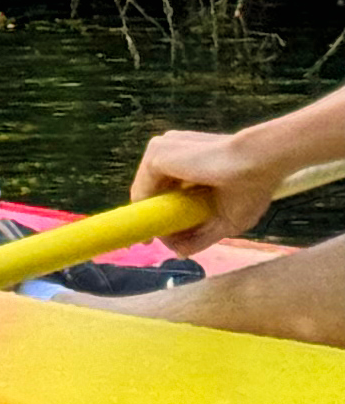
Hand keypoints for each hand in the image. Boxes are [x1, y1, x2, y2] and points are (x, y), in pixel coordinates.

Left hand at [132, 127, 273, 251]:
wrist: (261, 161)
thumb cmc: (252, 186)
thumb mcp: (227, 219)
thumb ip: (201, 237)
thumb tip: (179, 253)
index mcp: (188, 161)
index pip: (163, 190)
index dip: (162, 215)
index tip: (162, 237)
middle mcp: (172, 151)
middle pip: (153, 193)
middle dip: (161, 219)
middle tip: (169, 241)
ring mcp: (162, 150)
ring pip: (146, 194)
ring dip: (156, 218)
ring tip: (169, 236)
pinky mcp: (156, 154)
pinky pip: (142, 191)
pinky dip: (148, 212)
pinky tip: (158, 229)